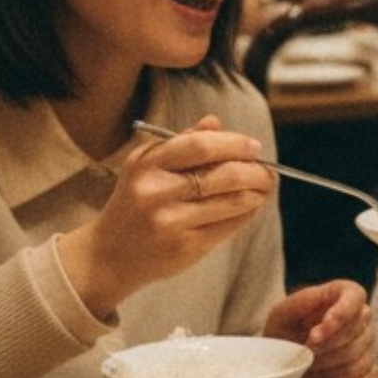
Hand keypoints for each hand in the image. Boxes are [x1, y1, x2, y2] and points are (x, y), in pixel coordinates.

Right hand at [57, 116, 274, 317]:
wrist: (109, 255)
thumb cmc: (136, 203)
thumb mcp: (147, 167)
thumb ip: (182, 142)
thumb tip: (215, 122)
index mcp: (146, 163)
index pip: (201, 145)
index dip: (235, 144)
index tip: (254, 147)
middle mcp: (154, 191)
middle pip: (222, 174)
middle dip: (255, 171)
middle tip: (268, 171)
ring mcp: (169, 221)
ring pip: (232, 200)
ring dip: (257, 193)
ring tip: (263, 188)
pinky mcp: (184, 247)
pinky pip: (229, 225)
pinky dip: (247, 212)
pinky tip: (250, 206)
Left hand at [266, 279, 374, 377]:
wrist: (286, 362)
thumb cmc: (285, 333)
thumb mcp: (282, 315)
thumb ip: (299, 302)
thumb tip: (319, 296)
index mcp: (344, 294)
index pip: (355, 296)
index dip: (340, 315)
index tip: (316, 334)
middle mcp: (362, 314)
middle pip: (356, 329)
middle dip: (325, 345)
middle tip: (304, 351)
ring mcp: (368, 340)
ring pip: (356, 354)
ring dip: (327, 363)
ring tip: (308, 364)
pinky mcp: (368, 364)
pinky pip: (359, 373)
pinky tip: (320, 375)